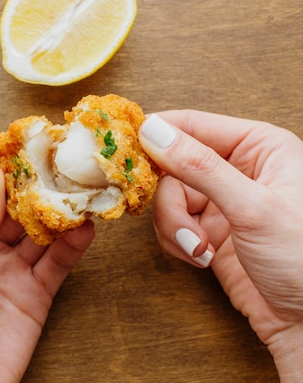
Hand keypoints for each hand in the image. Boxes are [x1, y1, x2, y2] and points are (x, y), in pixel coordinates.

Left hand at [0, 162, 94, 382]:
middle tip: (69, 165)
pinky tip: (85, 230)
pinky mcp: (31, 297)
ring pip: (39, 236)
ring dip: (60, 215)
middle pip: (15, 212)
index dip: (7, 174)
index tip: (34, 148)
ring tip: (85, 191)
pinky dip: (70, 248)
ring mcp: (7, 274)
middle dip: (40, 191)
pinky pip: (54, 265)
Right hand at [138, 111, 302, 382]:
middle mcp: (236, 168)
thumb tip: (153, 132)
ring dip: (175, 228)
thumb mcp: (252, 207)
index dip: (156, 137)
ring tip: (200, 250)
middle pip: (172, 167)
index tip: (124, 152)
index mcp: (258, 146)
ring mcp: (221, 200)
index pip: (191, 125)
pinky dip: (178, 243)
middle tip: (187, 228)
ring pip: (167, 199)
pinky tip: (202, 257)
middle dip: (172, 204)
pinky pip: (172, 225)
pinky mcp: (208, 230)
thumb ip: (200, 167)